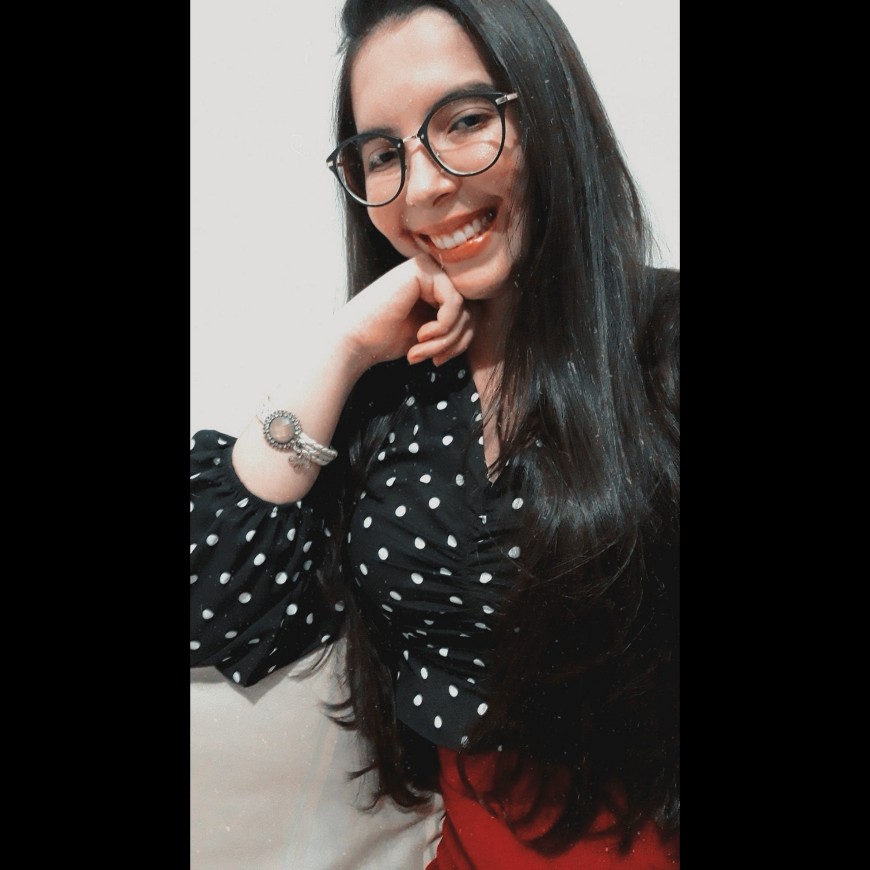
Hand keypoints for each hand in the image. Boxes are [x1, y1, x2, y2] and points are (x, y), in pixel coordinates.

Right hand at [337, 255, 474, 368]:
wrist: (356, 340)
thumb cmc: (387, 340)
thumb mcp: (431, 337)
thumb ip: (455, 327)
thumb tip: (481, 322)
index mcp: (434, 290)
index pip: (468, 315)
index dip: (460, 343)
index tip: (439, 361)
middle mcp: (432, 275)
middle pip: (469, 311)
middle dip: (454, 343)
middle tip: (432, 360)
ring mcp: (427, 269)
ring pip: (464, 308)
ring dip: (447, 339)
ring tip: (422, 352)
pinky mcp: (422, 270)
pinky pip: (455, 301)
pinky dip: (444, 326)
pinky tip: (421, 335)